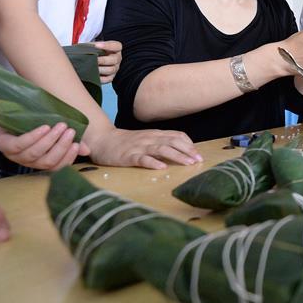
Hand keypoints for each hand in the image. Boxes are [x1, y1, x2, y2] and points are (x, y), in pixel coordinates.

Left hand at [0, 123, 88, 170]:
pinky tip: (44, 128)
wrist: (10, 110)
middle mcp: (27, 162)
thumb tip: (86, 150)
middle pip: (46, 162)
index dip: (67, 158)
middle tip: (70, 131)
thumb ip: (69, 141)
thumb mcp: (55, 131)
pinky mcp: (3, 145)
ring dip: (49, 140)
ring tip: (60, 126)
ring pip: (34, 154)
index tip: (76, 144)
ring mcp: (14, 155)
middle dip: (61, 147)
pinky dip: (33, 137)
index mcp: (40, 161)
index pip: (56, 167)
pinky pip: (19, 145)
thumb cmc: (34, 123)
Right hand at [85, 127, 201, 169]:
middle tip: (199, 160)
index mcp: (155, 134)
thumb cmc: (127, 142)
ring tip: (188, 163)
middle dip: (188, 151)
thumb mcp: (147, 138)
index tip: (199, 154)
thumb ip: (161, 142)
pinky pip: (142, 159)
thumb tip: (181, 150)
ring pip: (161, 149)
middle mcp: (150, 138)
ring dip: (177, 156)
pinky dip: (153, 162)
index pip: (177, 135)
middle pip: (173, 141)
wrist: (103, 140)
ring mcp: (139, 147)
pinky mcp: (128, 156)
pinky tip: (162, 167)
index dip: (189, 144)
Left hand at [90, 40, 121, 83]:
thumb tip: (82, 49)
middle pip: (115, 59)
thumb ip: (91, 46)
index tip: (97, 45)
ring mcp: (115, 68)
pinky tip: (92, 75)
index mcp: (116, 48)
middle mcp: (117, 58)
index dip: (108, 46)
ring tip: (91, 68)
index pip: (116, 46)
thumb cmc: (94, 50)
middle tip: (93, 60)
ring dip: (100, 69)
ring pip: (111, 69)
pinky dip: (100, 78)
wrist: (93, 59)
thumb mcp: (94, 46)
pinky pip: (108, 79)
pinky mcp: (111, 77)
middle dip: (103, 60)